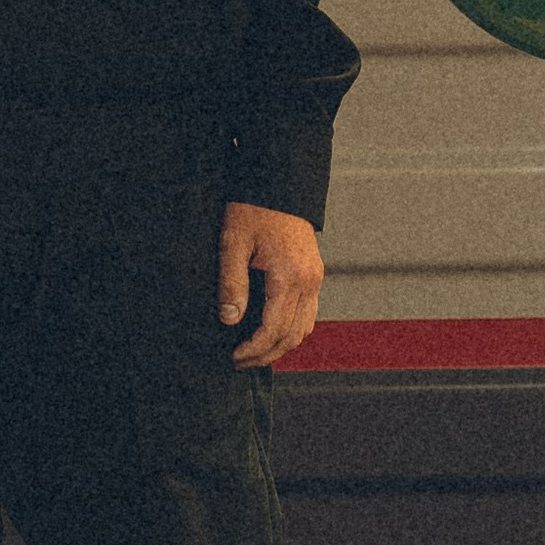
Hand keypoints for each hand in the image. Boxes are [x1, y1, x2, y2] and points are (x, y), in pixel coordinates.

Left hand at [219, 203, 322, 366]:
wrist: (279, 182)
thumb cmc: (253, 208)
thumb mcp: (233, 242)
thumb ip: (232, 282)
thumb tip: (229, 320)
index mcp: (290, 277)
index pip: (274, 329)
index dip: (253, 349)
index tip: (233, 357)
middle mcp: (309, 281)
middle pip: (292, 336)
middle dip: (266, 355)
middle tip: (240, 362)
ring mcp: (315, 278)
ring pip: (305, 328)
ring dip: (281, 346)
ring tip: (254, 353)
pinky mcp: (314, 273)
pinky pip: (309, 313)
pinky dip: (292, 330)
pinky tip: (272, 332)